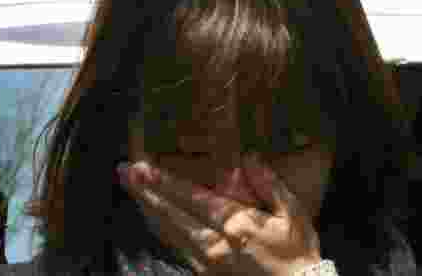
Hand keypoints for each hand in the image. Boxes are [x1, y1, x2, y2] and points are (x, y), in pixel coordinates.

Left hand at [116, 155, 321, 275]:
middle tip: (123, 172)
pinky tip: (154, 218)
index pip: (193, 199)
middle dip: (146, 192)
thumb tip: (249, 157)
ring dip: (150, 209)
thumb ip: (270, 184)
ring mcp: (206, 264)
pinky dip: (162, 230)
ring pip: (170, 233)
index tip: (143, 167)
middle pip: (172, 215)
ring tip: (132, 190)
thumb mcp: (293, 215)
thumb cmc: (298, 254)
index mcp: (236, 225)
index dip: (166, 183)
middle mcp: (214, 245)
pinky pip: (177, 248)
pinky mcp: (205, 275)